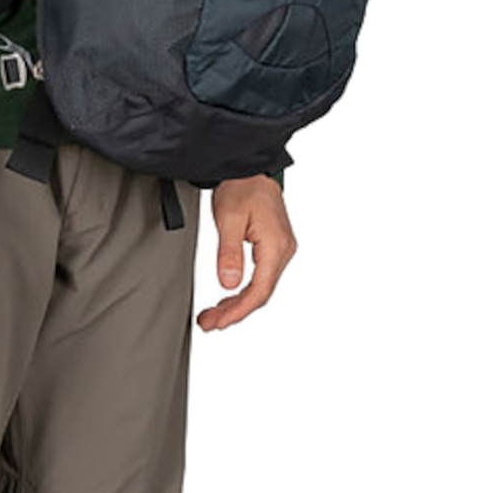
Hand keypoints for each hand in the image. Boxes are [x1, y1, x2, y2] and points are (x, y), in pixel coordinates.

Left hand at [195, 176, 295, 331]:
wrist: (251, 169)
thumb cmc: (242, 187)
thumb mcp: (230, 219)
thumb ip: (229, 253)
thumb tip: (228, 284)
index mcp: (276, 245)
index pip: (259, 290)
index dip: (239, 310)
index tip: (219, 322)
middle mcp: (284, 250)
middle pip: (261, 293)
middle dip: (234, 311)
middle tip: (209, 323)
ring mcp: (281, 250)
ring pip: (261, 287)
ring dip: (237, 303)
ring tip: (213, 315)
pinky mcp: (274, 248)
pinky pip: (262, 277)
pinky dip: (244, 291)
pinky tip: (228, 298)